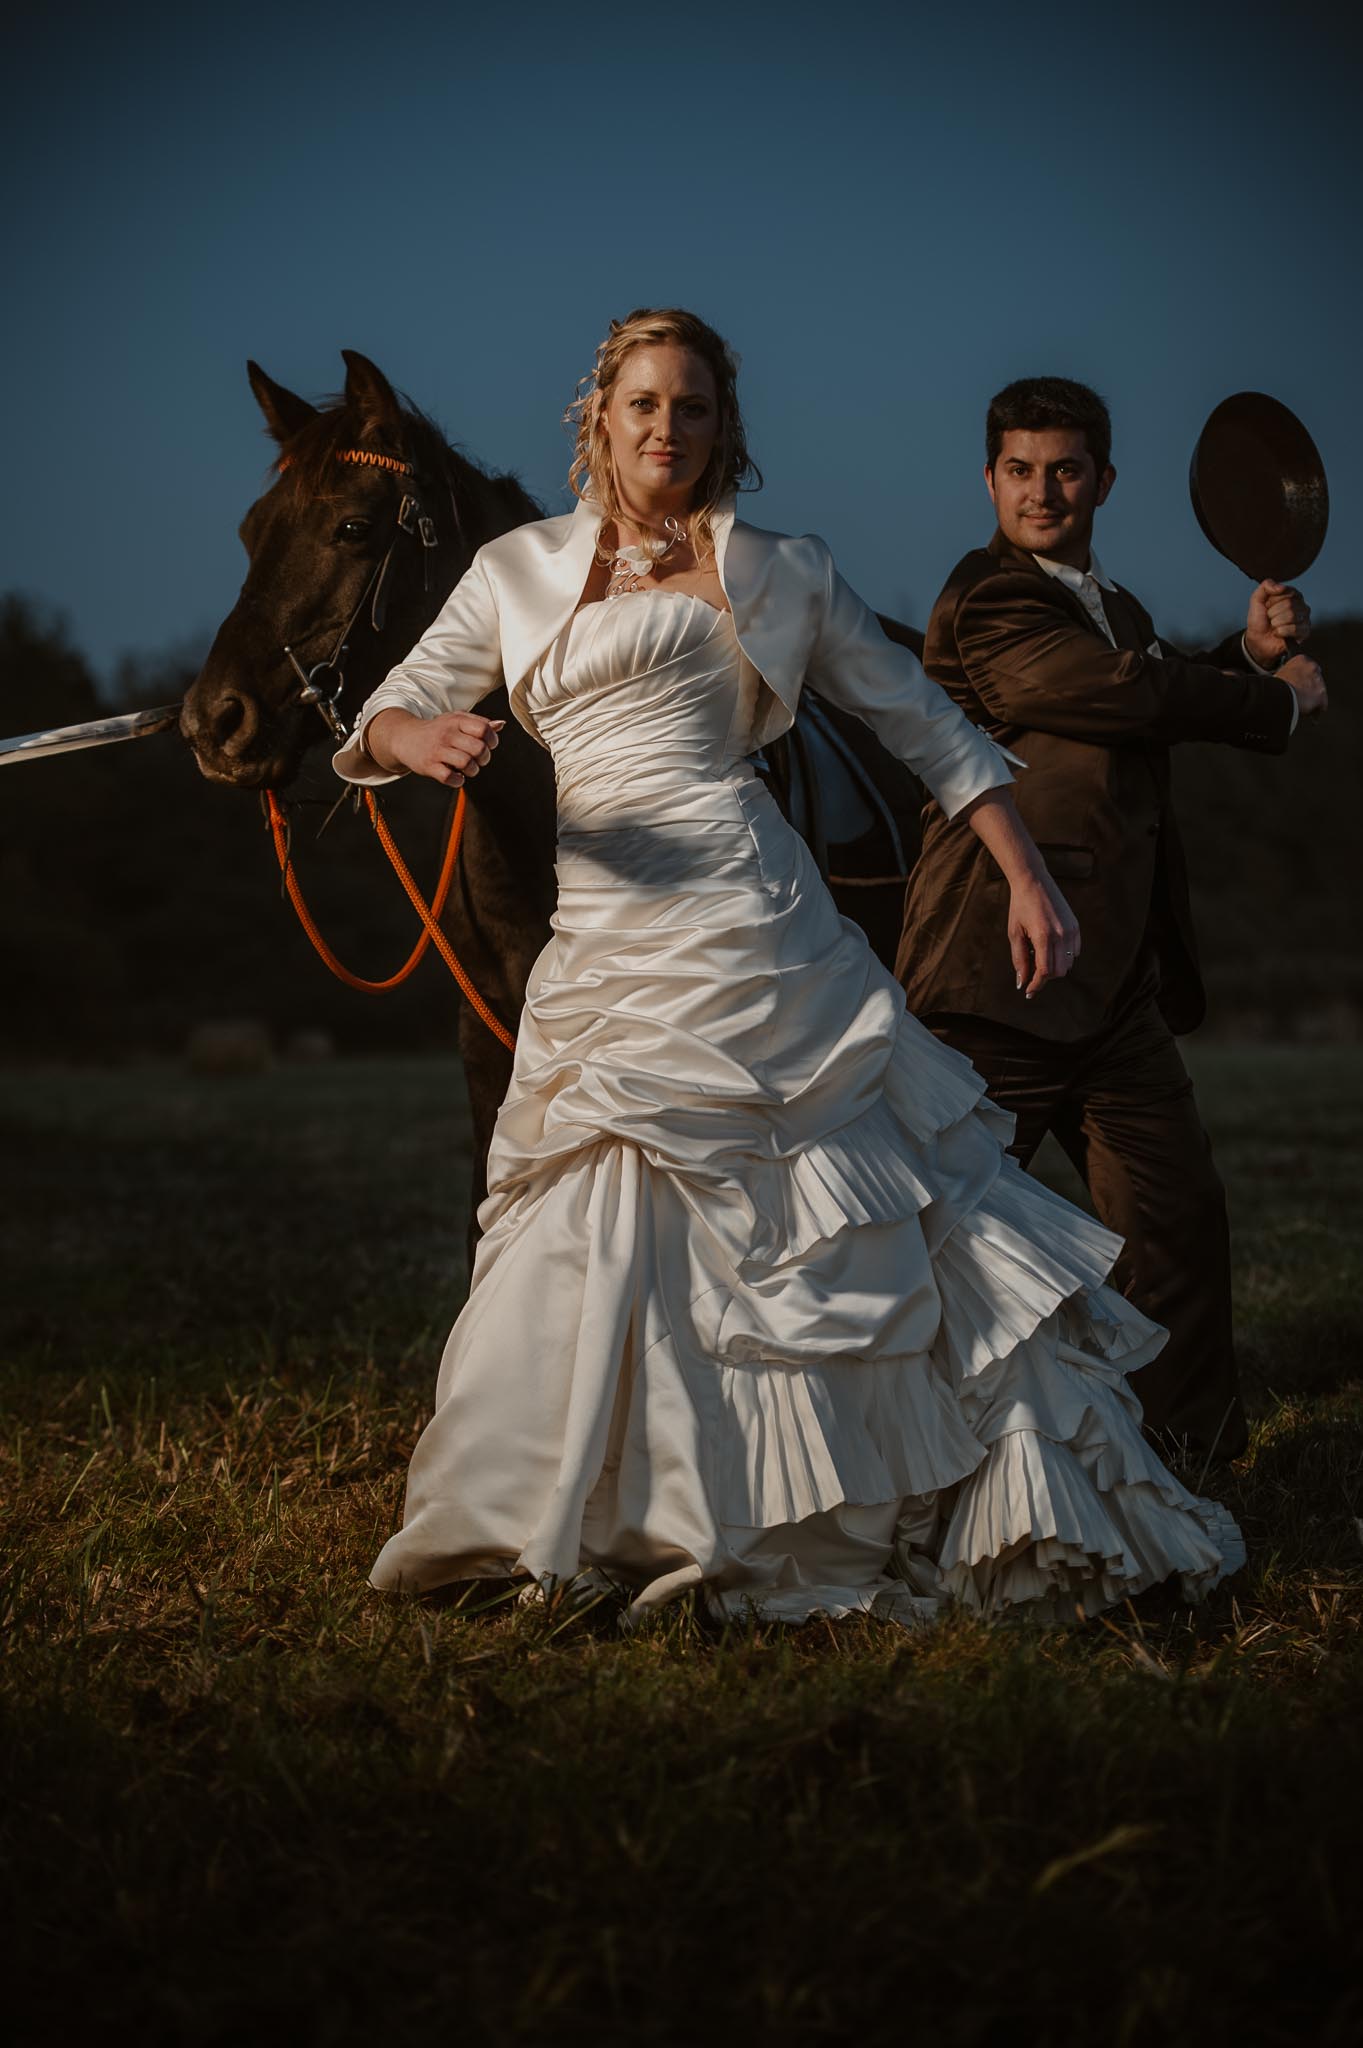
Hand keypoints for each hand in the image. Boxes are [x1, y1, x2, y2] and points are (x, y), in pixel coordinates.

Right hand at [365, 708, 504, 782]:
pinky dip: (457, 780)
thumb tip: (501, 725)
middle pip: (478, 749)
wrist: (404, 738)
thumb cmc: (436, 730)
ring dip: (472, 770)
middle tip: (478, 759)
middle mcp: (447, 734)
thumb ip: (479, 723)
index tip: (488, 745)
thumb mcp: (456, 720)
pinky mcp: (429, 765)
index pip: (484, 729)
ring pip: (467, 764)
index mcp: (456, 721)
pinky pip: (450, 777)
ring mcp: (437, 750)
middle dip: (484, 758)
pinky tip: (456, 776)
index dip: (492, 741)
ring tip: (467, 768)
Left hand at [1009, 869, 1080, 999]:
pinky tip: (1050, 951)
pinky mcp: (1076, 926)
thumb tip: (1022, 983)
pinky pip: (1075, 951)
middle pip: (1058, 971)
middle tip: (1031, 976)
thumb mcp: (1015, 934)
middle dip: (1044, 978)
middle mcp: (1061, 934)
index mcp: (1043, 936)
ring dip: (1054, 968)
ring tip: (1038, 958)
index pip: (1044, 971)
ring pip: (1068, 963)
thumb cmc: (1019, 907)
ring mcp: (1071, 930)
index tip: (1028, 991)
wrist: (1033, 881)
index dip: (1036, 984)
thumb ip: (1019, 960)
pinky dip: (1064, 957)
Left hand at [1245, 579, 1310, 665]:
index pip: (1286, 591)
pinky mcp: (1305, 632)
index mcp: (1292, 595)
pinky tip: (1278, 633)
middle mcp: (1301, 605)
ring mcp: (1305, 618)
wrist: (1257, 640)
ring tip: (1274, 626)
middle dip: (1273, 612)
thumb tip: (1280, 587)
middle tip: (1270, 618)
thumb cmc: (1259, 621)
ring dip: (1276, 622)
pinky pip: (1294, 628)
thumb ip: (1266, 586)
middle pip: (1289, 604)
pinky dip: (1281, 632)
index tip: (1267, 606)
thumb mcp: (1257, 600)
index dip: (1272, 600)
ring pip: (1292, 615)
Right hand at [1279, 653, 1326, 721]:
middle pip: (1314, 680)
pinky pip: (1322, 705)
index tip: (1299, 686)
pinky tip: (1313, 718)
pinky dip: (1317, 711)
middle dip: (1310, 689)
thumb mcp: (1279, 675)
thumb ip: (1288, 676)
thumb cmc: (1274, 686)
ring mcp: (1318, 681)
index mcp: (1301, 660)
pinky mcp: (1320, 694)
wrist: (1278, 694)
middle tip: (1303, 699)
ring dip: (1313, 701)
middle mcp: (1312, 667)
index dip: (1303, 679)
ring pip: (1319, 692)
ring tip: (1307, 711)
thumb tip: (1285, 685)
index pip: (1307, 669)